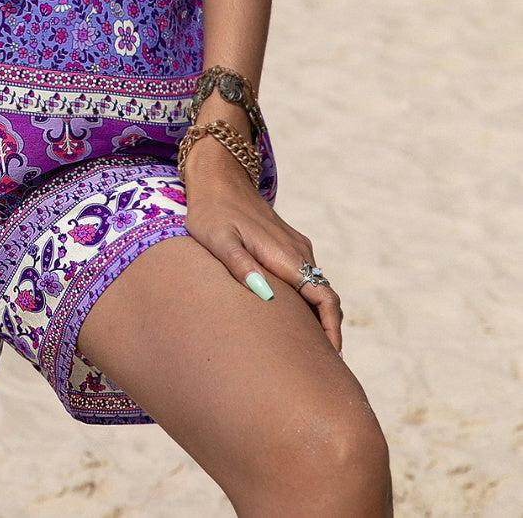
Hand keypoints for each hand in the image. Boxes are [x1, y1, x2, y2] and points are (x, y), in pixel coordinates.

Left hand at [182, 140, 343, 354]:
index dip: (332, 329)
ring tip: (307, 351)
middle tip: (319, 367)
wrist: (218, 175)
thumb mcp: (218, 239)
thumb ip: (240, 266)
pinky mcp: (286, 243)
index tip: (331, 358)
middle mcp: (298, 251)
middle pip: (325, 297)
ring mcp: (294, 246)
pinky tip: (292, 319)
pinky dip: (307, 301)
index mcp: (285, 255)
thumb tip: (265, 296)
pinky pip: (305, 277)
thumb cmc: (211, 210)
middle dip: (327, 331)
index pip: (324, 297)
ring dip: (317, 317)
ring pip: (316, 287)